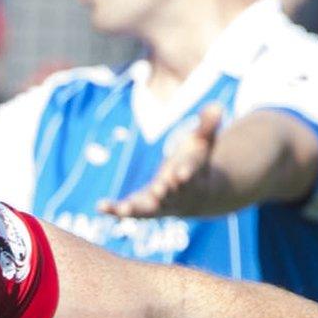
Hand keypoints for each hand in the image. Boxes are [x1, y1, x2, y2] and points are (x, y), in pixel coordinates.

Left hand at [99, 104, 222, 217]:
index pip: (190, 175)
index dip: (186, 173)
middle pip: (170, 196)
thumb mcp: (204, 142)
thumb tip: (217, 105)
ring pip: (149, 210)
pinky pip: (130, 212)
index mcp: (192, 178)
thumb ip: (208, 126)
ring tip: (123, 209)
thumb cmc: (196, 163)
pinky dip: (115, 210)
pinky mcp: (144, 209)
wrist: (196, 197)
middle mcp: (176, 195)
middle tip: (159, 189)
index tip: (180, 173)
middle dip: (164, 192)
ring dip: (136, 209)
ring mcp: (160, 205)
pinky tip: (100, 207)